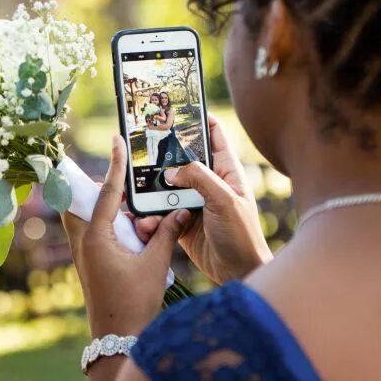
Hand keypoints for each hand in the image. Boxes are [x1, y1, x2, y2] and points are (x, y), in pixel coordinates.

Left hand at [60, 136, 191, 337]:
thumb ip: (167, 233)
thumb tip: (181, 209)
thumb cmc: (135, 302)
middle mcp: (83, 242)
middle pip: (81, 199)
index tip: (116, 139)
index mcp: (96, 237)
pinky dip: (105, 221)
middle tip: (116, 170)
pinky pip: (91, 231)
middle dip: (96, 183)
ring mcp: (83, 253)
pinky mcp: (89, 263)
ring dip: (100, 203)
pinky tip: (125, 224)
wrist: (117, 338)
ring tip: (123, 194)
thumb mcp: (155, 263)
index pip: (106, 191)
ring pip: (83, 216)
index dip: (115, 164)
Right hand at [140, 114, 271, 282]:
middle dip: (161, 159)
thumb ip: (199, 179)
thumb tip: (171, 170)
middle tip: (140, 153)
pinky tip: (146, 224)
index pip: (213, 137)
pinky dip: (151, 217)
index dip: (198, 120)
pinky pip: (160, 213)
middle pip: (180, 161)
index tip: (178, 108)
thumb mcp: (225, 201)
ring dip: (151, 194)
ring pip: (165, 189)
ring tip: (138, 198)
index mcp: (225, 172)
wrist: (239, 273)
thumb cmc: (242, 236)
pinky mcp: (181, 222)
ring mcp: (193, 203)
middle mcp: (208, 184)